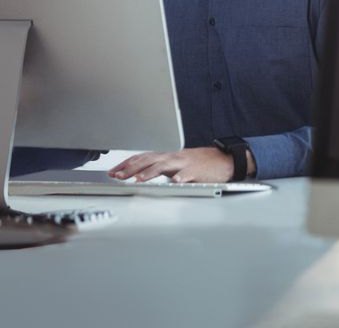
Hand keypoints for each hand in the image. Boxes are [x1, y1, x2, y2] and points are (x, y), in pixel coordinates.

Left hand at [108, 146, 254, 183]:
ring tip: (138, 179)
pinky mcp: (198, 172)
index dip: (127, 164)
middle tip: (117, 176)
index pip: (143, 157)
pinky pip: (188, 175)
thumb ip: (161, 167)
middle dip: (131, 168)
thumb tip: (140, 172)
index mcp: (168, 156)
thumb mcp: (177, 163)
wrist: (225, 160)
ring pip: (165, 166)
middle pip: (149, 160)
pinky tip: (174, 182)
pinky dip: (180, 178)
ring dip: (150, 172)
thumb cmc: (201, 163)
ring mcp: (185, 164)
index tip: (113, 171)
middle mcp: (174, 158)